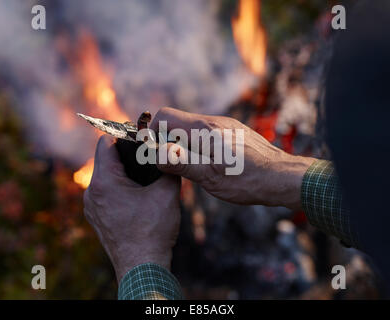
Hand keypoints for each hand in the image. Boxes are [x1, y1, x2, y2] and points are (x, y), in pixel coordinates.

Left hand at [83, 135, 180, 282]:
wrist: (142, 267)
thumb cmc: (152, 231)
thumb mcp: (167, 194)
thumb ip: (169, 169)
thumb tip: (172, 155)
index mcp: (105, 182)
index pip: (106, 144)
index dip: (124, 136)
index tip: (139, 137)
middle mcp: (92, 193)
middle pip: (106, 161)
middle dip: (127, 157)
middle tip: (147, 156)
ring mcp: (92, 207)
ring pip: (106, 178)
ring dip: (123, 174)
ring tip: (143, 177)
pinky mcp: (97, 218)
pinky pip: (105, 194)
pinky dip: (118, 190)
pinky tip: (136, 196)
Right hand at [150, 107, 315, 209]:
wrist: (282, 177)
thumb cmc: (248, 180)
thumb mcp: (209, 177)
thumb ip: (180, 162)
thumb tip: (154, 153)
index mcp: (204, 129)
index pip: (165, 116)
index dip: (153, 132)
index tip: (153, 151)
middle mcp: (213, 121)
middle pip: (177, 121)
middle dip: (168, 140)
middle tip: (172, 164)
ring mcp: (225, 124)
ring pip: (192, 128)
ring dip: (184, 144)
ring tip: (193, 167)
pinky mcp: (233, 131)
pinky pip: (207, 132)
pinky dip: (199, 144)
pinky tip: (209, 162)